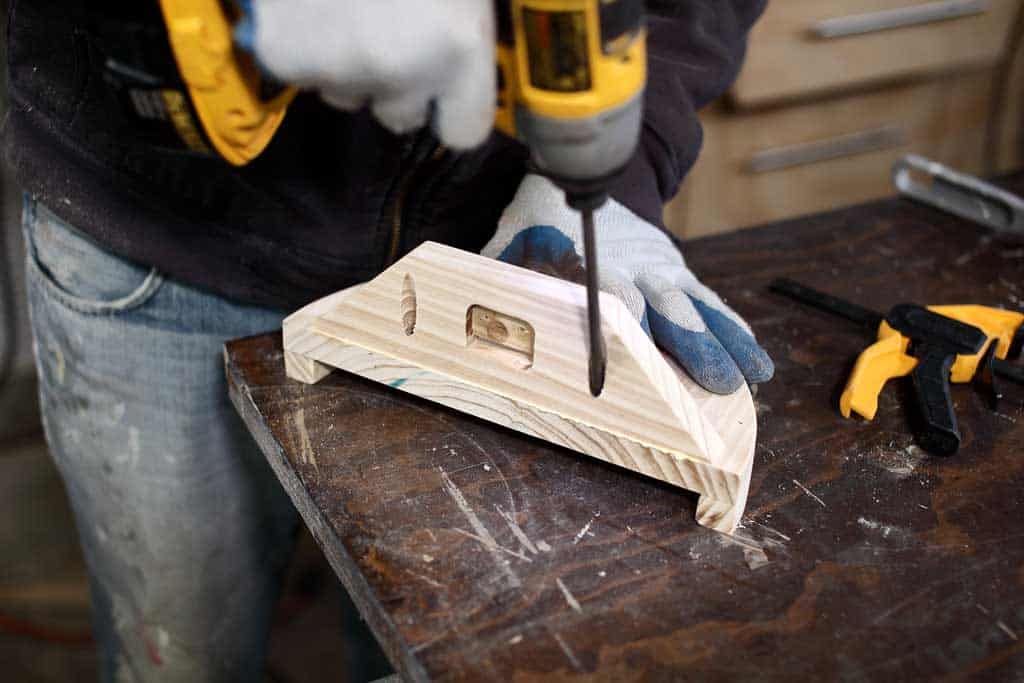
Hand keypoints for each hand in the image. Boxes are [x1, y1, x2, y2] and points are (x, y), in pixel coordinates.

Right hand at [236, 0, 494, 148]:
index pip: (463, 132)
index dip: (450, 109)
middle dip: (394, 83)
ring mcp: (340, 69)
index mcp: (459, 46)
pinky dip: (299, 46)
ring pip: (345, 95)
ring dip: (344, 61)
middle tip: (383, 22)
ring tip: (342, 3)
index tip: (442, 93)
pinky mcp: (285, 59)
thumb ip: (463, 31)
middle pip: (400, 117)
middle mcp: (404, 70)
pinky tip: (308, 4)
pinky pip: (299, 74)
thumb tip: (459, 63)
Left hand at [481, 175, 773, 393]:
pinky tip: (756, 358)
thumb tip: (474, 308)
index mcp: (595, 264)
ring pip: (697, 310)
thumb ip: (499, 273)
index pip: (613, 300)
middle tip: (717, 382)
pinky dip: (734, 328)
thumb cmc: (539, 221)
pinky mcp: (678, 273)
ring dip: (724, 345)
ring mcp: (662, 272)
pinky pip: (710, 302)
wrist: (580, 177)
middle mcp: (637, 270)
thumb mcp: (511, 241)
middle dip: (693, 348)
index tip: (641, 361)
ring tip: (751, 377)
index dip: (627, 330)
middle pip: (668, 311)